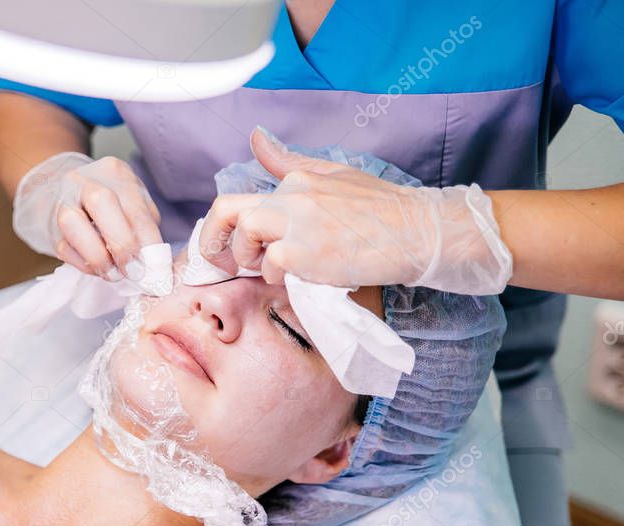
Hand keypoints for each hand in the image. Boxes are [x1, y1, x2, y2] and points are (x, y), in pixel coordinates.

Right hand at [13, 152, 161, 279]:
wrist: (63, 196)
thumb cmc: (111, 206)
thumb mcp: (134, 208)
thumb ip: (144, 228)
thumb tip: (154, 262)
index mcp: (113, 172)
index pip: (135, 207)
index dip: (148, 242)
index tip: (155, 268)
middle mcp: (83, 180)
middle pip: (100, 201)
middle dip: (121, 242)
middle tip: (134, 270)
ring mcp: (61, 201)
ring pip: (72, 223)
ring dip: (98, 256)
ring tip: (113, 273)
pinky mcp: (50, 227)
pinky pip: (64, 248)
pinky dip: (84, 264)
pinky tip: (97, 268)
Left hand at [199, 128, 512, 294]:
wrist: (419, 233)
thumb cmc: (383, 211)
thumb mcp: (334, 176)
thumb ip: (290, 162)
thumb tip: (256, 138)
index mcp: (297, 179)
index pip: (242, 197)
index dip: (225, 226)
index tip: (229, 245)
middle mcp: (292, 195)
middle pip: (228, 209)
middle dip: (213, 238)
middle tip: (220, 261)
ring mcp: (298, 222)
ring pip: (245, 233)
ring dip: (249, 258)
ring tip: (272, 269)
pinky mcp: (303, 252)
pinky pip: (270, 267)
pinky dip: (277, 279)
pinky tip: (300, 278)